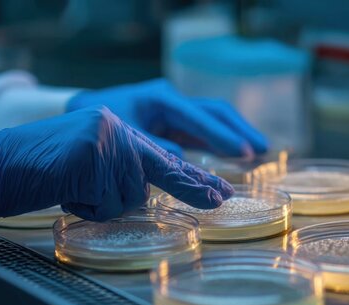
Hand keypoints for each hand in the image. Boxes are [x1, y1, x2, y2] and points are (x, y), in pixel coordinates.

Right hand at [0, 105, 233, 220]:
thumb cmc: (42, 170)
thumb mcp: (89, 166)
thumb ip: (120, 171)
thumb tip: (151, 190)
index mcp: (116, 128)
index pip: (162, 155)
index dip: (193, 176)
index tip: (220, 191)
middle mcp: (114, 128)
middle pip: (155, 172)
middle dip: (190, 186)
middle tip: (222, 197)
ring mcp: (104, 139)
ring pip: (128, 196)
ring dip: (102, 205)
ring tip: (72, 189)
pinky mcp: (90, 154)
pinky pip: (104, 202)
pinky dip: (86, 207)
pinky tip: (64, 189)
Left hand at [66, 79, 267, 157]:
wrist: (86, 111)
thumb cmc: (101, 125)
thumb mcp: (123, 137)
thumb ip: (152, 148)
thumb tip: (181, 160)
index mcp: (161, 100)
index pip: (198, 118)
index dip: (221, 136)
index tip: (243, 151)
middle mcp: (174, 101)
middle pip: (215, 112)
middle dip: (239, 129)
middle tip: (262, 148)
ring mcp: (177, 110)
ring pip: (214, 118)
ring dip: (236, 133)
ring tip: (260, 150)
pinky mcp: (176, 122)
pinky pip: (205, 129)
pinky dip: (221, 140)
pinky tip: (237, 152)